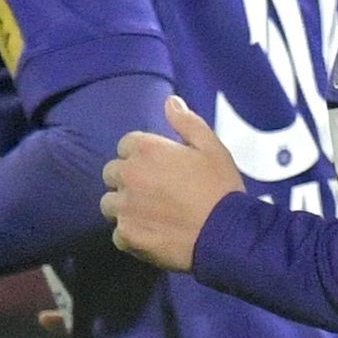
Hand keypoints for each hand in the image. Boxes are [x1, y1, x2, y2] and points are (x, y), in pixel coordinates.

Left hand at [102, 98, 240, 271]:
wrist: (227, 235)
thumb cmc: (221, 189)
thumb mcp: (212, 147)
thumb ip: (187, 122)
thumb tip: (170, 102)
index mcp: (147, 150)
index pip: (125, 146)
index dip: (142, 157)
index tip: (158, 169)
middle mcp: (130, 175)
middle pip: (112, 173)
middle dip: (128, 180)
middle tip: (154, 193)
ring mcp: (125, 207)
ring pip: (110, 204)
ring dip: (125, 208)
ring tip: (151, 215)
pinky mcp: (127, 235)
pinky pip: (118, 233)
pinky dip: (132, 235)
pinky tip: (154, 235)